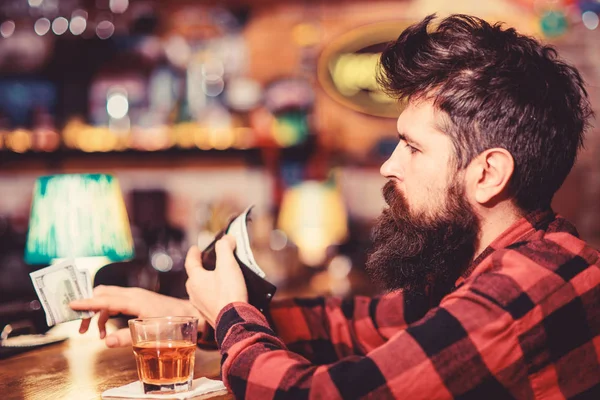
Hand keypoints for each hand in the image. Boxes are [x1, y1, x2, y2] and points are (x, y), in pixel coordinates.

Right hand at [69, 286, 202, 347]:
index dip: (87, 303)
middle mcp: (133, 294)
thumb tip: (107, 342)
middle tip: (81, 326)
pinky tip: (108, 330)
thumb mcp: (151, 333)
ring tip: (98, 335)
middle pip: (103, 294)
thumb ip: (128, 337)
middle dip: (89, 308)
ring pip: (108, 299)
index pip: (105, 300)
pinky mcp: (138, 300)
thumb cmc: (173, 323)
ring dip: (98, 314)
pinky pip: (116, 303)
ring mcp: (136, 296)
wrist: (190, 314)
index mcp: (135, 300)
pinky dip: (108, 314)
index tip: (71, 304)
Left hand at [185, 235, 247, 326]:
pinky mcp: (210, 315)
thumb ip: (225, 248)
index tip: (195, 248)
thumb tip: (226, 239)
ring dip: (206, 283)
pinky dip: (213, 295)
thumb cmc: (229, 293)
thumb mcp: (227, 264)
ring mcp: (201, 306)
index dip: (193, 254)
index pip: (190, 262)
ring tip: (216, 279)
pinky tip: (223, 296)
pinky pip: (209, 301)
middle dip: (200, 269)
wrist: (234, 321)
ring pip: (200, 291)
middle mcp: (194, 293)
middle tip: (206, 263)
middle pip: (194, 277)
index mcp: (195, 279)